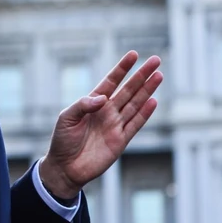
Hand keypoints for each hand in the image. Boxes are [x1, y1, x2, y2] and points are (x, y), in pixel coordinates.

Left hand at [39, 51, 162, 198]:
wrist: (65, 167)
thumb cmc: (63, 140)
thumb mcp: (66, 118)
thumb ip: (83, 105)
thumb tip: (103, 98)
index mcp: (93, 102)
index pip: (111, 81)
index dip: (122, 68)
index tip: (134, 55)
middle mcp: (107, 111)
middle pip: (128, 89)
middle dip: (141, 75)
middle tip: (156, 60)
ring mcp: (115, 125)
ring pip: (135, 104)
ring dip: (147, 90)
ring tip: (159, 75)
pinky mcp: (121, 140)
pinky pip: (135, 124)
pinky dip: (145, 113)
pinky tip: (154, 101)